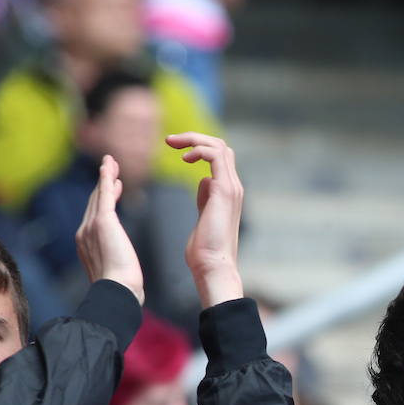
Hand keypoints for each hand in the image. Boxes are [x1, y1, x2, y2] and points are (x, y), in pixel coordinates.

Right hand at [76, 155, 144, 303]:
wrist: (117, 291)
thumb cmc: (121, 289)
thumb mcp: (115, 272)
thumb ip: (114, 263)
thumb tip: (123, 269)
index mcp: (85, 245)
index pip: (94, 215)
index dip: (103, 198)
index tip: (114, 187)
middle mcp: (84, 233)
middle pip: (94, 202)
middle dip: (103, 184)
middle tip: (111, 168)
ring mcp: (91, 226)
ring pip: (98, 195)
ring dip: (106, 176)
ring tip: (112, 162)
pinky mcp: (103, 222)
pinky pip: (103, 194)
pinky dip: (106, 178)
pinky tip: (109, 166)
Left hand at [169, 132, 244, 307]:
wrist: (213, 266)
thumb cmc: (204, 249)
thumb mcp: (203, 216)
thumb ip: (205, 198)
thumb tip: (204, 182)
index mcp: (228, 191)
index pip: (219, 156)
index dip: (198, 147)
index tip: (176, 150)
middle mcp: (233, 186)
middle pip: (220, 145)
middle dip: (194, 138)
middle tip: (169, 141)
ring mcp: (231, 187)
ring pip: (219, 146)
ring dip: (194, 139)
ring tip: (172, 144)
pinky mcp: (225, 190)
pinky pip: (215, 155)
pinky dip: (198, 150)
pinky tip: (184, 159)